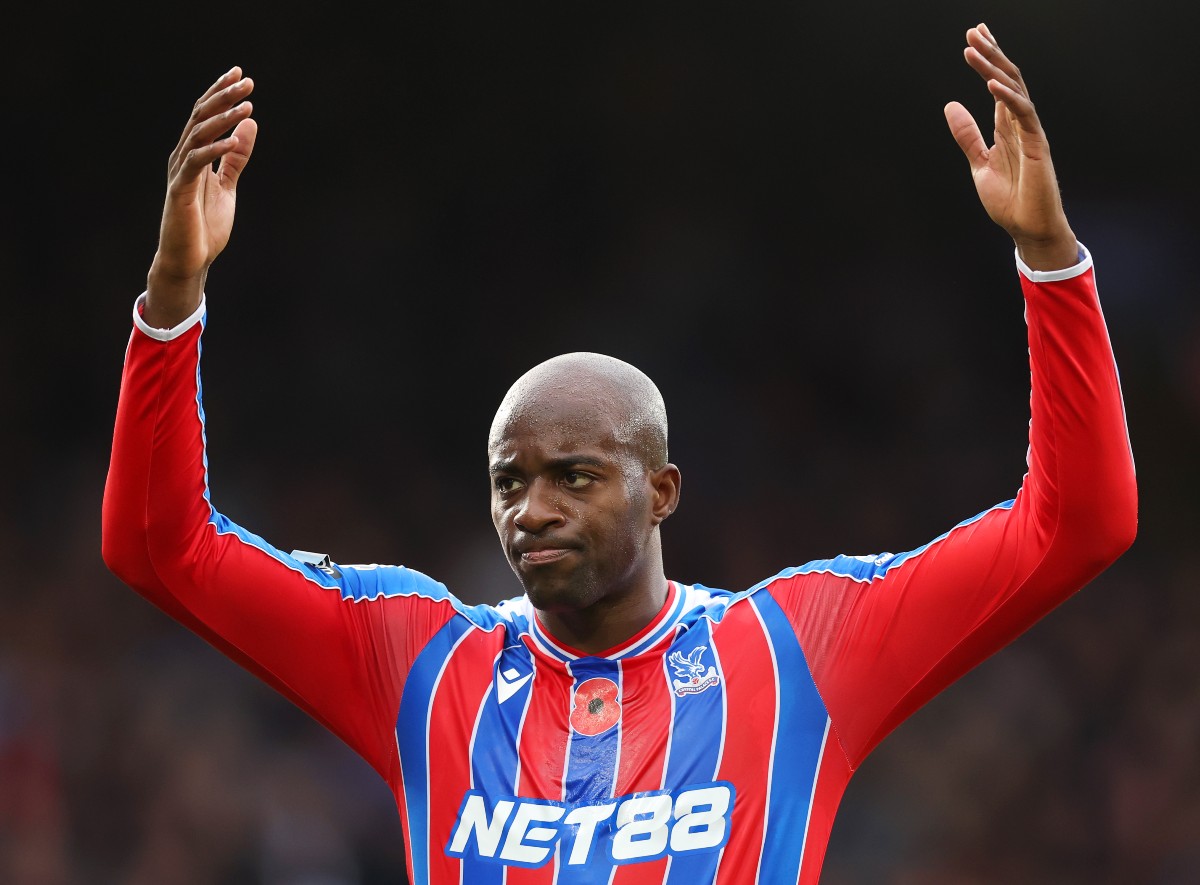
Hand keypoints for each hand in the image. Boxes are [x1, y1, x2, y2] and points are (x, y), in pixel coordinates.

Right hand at [144, 67, 256, 327]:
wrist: (189, 260)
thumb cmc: (205, 226)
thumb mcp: (227, 186)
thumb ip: (235, 157)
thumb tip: (249, 124)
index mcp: (194, 154)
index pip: (206, 115)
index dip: (221, 92)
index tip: (241, 74)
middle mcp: (183, 157)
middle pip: (201, 116)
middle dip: (224, 96)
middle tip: (247, 80)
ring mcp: (180, 172)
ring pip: (199, 135)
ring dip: (223, 118)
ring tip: (246, 105)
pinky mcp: (179, 190)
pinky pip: (196, 163)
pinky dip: (214, 149)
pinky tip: (232, 139)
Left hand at [944, 24, 1077, 270]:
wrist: (1028, 229)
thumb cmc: (1010, 201)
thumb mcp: (979, 164)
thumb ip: (968, 136)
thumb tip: (951, 105)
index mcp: (1006, 127)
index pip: (996, 84)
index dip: (986, 60)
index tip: (973, 37)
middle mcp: (1020, 124)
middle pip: (1006, 79)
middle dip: (990, 54)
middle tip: (974, 31)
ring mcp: (1030, 132)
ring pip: (1013, 90)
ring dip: (993, 67)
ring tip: (975, 47)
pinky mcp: (1037, 145)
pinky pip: (1023, 114)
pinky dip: (1007, 97)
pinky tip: (991, 83)